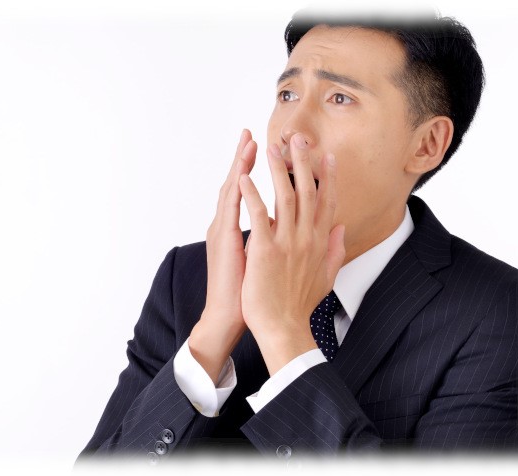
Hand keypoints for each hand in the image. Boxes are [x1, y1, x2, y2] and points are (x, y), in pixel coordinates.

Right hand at [188, 129, 256, 382]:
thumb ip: (278, 241)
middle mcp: (227, 225)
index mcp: (241, 229)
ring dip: (239, 165)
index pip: (251, 193)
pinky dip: (235, 191)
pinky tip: (240, 174)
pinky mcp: (223, 241)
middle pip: (237, 184)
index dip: (260, 172)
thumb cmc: (251, 294)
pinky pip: (229, 211)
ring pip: (231, 190)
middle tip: (251, 134)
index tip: (271, 152)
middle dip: (244, 158)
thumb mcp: (267, 261)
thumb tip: (294, 228)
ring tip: (247, 143)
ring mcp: (223, 231)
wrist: (230, 317)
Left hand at [239, 133, 345, 375]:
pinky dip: (251, 194)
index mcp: (319, 243)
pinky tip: (244, 177)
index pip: (327, 203)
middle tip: (298, 139)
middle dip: (303, 163)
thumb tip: (340, 230)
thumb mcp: (326, 277)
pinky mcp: (265, 250)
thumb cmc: (299, 305)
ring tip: (269, 148)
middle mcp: (306, 238)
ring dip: (277, 170)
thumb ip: (335, 251)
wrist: (283, 328)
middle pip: (307, 192)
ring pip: (284, 196)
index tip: (328, 157)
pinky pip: (258, 215)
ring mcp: (287, 243)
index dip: (328, 178)